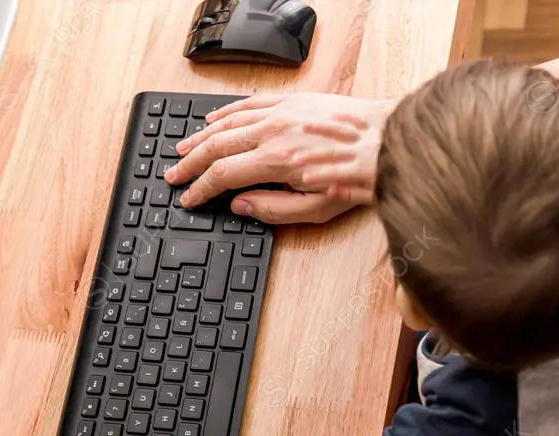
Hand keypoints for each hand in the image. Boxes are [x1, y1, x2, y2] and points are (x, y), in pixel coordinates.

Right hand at [164, 93, 393, 223]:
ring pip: (226, 123)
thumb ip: (274, 210)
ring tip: (182, 150)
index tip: (188, 198)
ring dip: (200, 138)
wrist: (384, 140)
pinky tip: (212, 122)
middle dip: (190, 164)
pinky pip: (247, 104)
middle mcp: (272, 132)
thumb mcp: (317, 209)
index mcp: (276, 162)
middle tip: (174, 176)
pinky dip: (224, 114)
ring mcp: (280, 113)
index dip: (200, 189)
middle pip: (216, 147)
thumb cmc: (356, 177)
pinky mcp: (290, 101)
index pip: (223, 176)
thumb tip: (240, 204)